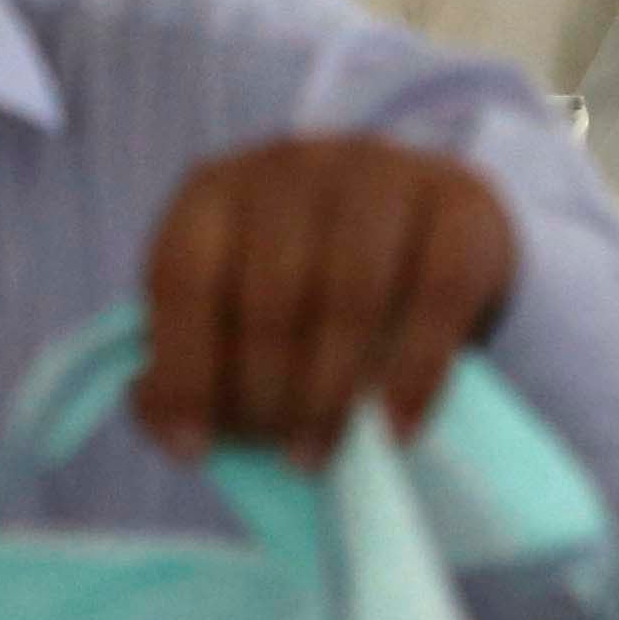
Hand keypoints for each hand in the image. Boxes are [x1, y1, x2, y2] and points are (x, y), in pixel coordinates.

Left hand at [134, 135, 519, 457]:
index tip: (192, 450)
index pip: (183, 276)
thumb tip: (158, 411)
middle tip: (277, 454)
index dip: (182, 371)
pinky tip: (396, 427)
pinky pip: (439, 294)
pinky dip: (415, 373)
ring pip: (352, 294)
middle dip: (266, 393)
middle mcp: (294, 165)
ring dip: (329, 392)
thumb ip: (188, 363)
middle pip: (270, 293)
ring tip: (319, 452)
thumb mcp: (238, 310)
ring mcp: (382, 173)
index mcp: (216, 189)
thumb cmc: (313, 284)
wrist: (430, 229)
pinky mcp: (460, 202)